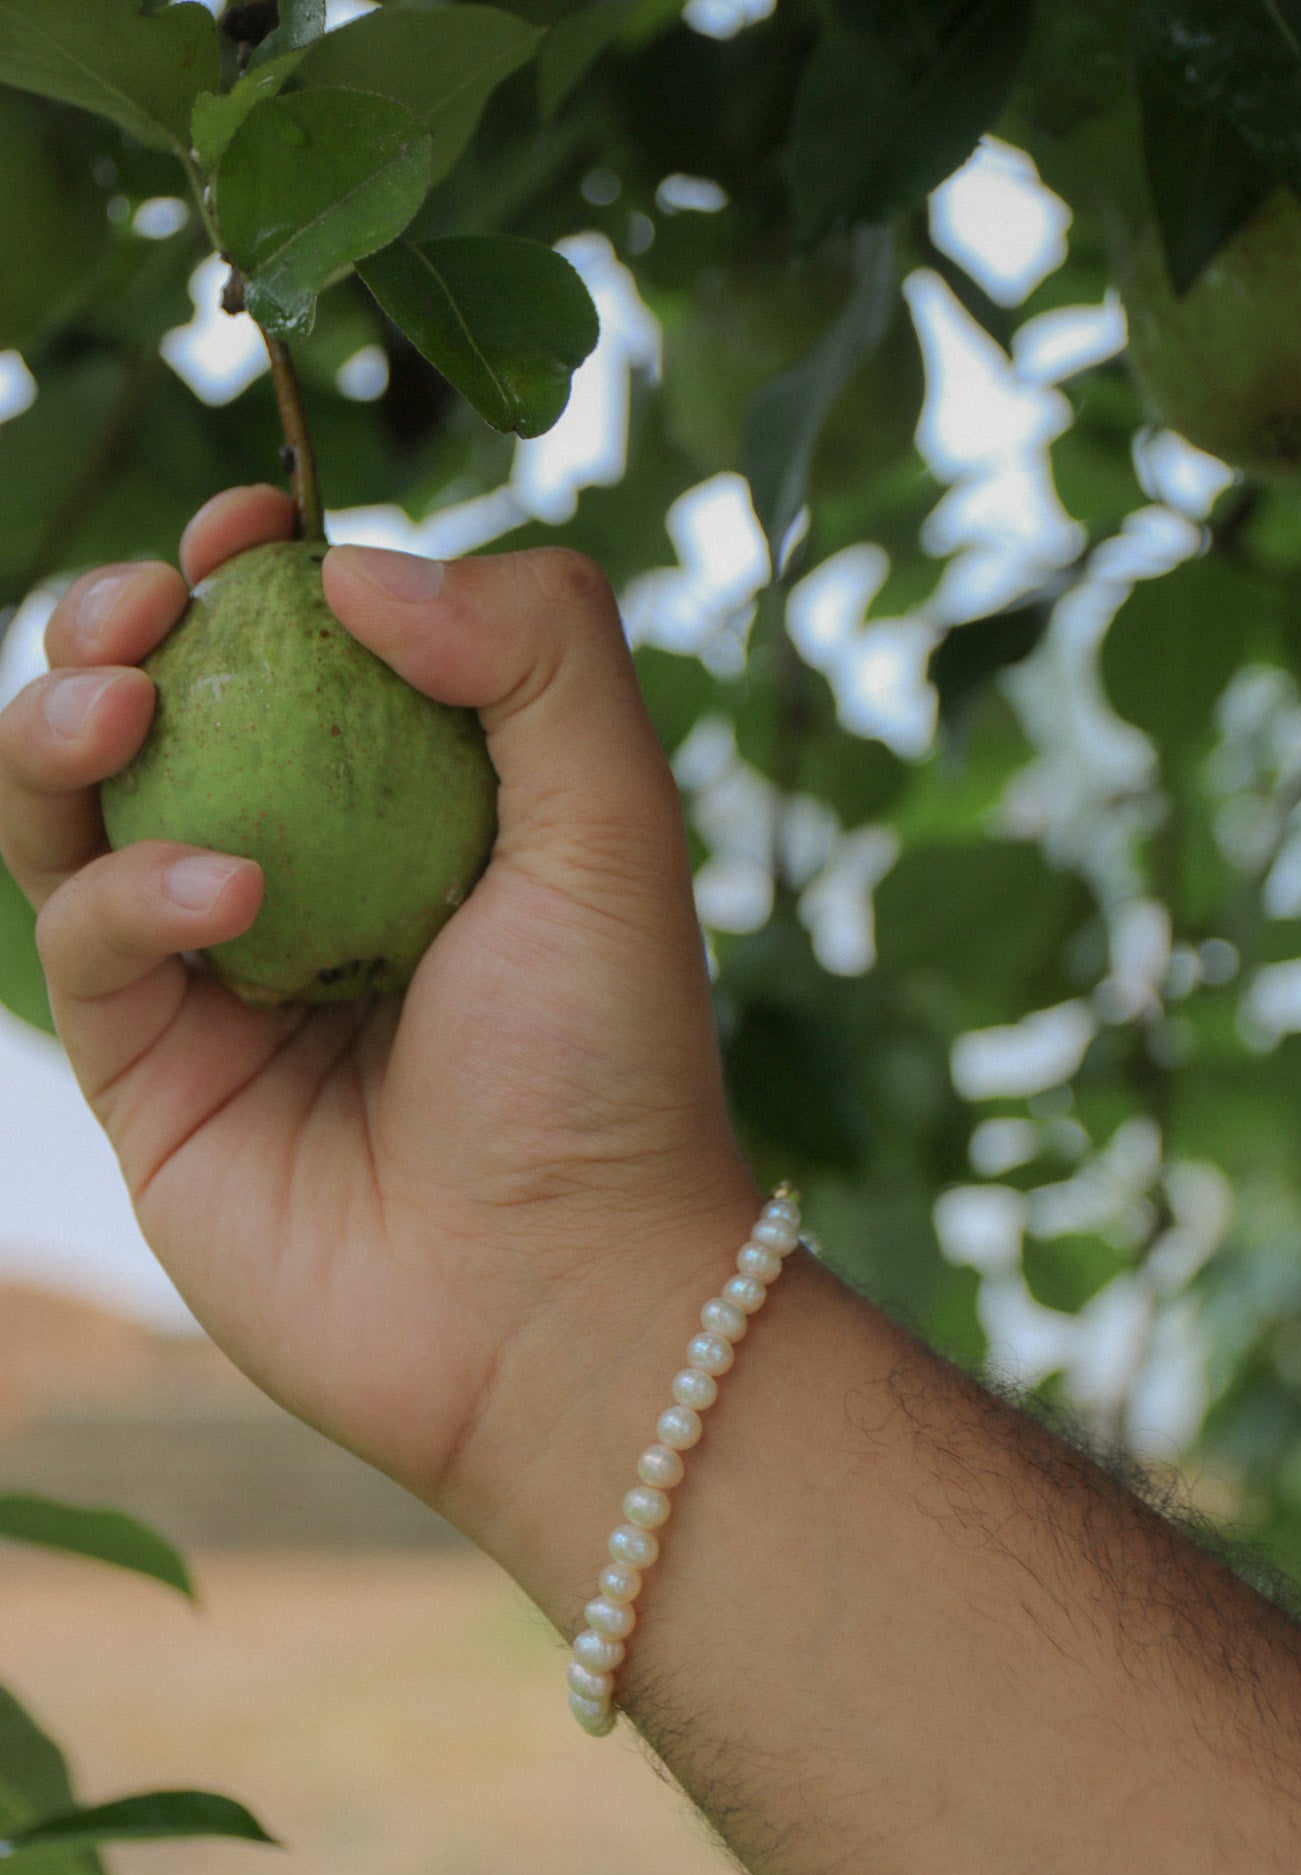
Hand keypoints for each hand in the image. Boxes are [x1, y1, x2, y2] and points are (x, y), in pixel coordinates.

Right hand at [0, 486, 756, 1558]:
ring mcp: (212, 980)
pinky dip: (130, 893)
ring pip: (66, 812)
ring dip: (62, 723)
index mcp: (408, 813)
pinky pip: (83, 941)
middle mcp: (299, 880)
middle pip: (151, 711)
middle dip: (114, 625)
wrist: (564, 1303)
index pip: (294, 654)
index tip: (255, 524)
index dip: (253, 570)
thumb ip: (536, 653)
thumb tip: (351, 564)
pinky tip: (229, 897)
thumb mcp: (617, 826)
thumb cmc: (609, 1067)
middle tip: (151, 605)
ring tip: (126, 698)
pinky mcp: (150, 1076)